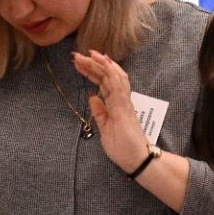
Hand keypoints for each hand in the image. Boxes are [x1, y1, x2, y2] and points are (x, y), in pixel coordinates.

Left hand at [72, 50, 148, 171]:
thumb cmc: (123, 148)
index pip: (103, 83)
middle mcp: (121, 100)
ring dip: (100, 64)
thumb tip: (92, 97)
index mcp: (115, 105)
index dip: (92, 72)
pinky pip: (118, 85)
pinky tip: (103, 62)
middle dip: (92, 64)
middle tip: (77, 55)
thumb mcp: (104, 129)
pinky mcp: (125, 107)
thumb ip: (100, 112)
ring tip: (88, 54)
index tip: (79, 63)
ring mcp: (124, 102)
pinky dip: (111, 72)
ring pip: (113, 76)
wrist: (136, 160)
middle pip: (107, 77)